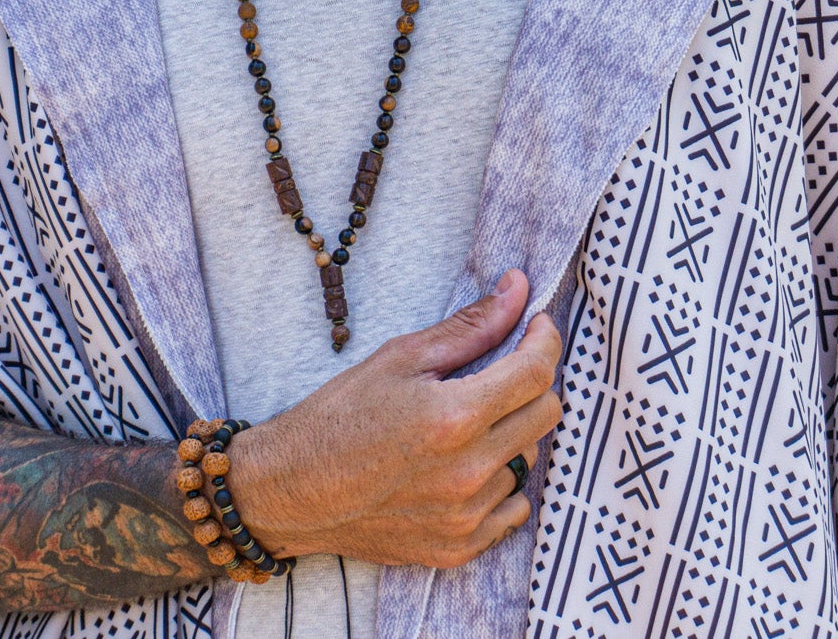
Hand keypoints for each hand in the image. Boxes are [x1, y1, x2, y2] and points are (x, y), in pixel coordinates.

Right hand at [225, 268, 561, 569]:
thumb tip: (519, 289)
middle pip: (546, 414)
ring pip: (529, 459)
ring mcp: (466, 516)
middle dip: (532, 382)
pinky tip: (466, 466)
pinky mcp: (458, 548)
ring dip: (512, 433)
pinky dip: (501, 482)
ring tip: (468, 424)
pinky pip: (514, 507)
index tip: (537, 327)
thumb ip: (470, 326)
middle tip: (501, 372)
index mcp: (455, 417)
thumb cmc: (339, 416)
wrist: (290, 491)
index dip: (545, 340)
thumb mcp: (400, 357)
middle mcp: (468, 472)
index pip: (537, 373)